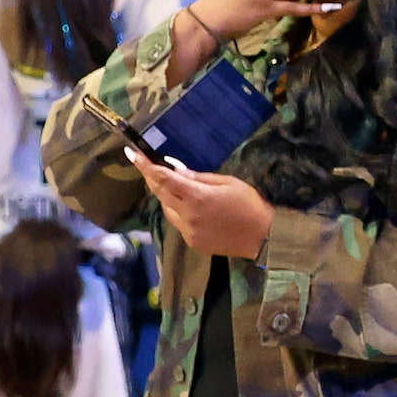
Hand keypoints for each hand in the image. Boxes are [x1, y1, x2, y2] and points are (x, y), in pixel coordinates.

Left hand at [124, 146, 272, 258]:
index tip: (132, 154)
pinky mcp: (192, 242)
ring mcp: (188, 231)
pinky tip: (195, 209)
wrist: (264, 236)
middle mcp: (187, 215)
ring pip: (168, 209)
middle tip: (149, 167)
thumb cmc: (250, 204)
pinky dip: (180, 213)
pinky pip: (179, 223)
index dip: (145, 166)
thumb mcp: (228, 182)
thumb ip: (198, 177)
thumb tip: (174, 169)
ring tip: (181, 190)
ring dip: (168, 197)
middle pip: (160, 194)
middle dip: (153, 179)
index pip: (163, 178)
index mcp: (197, 196)